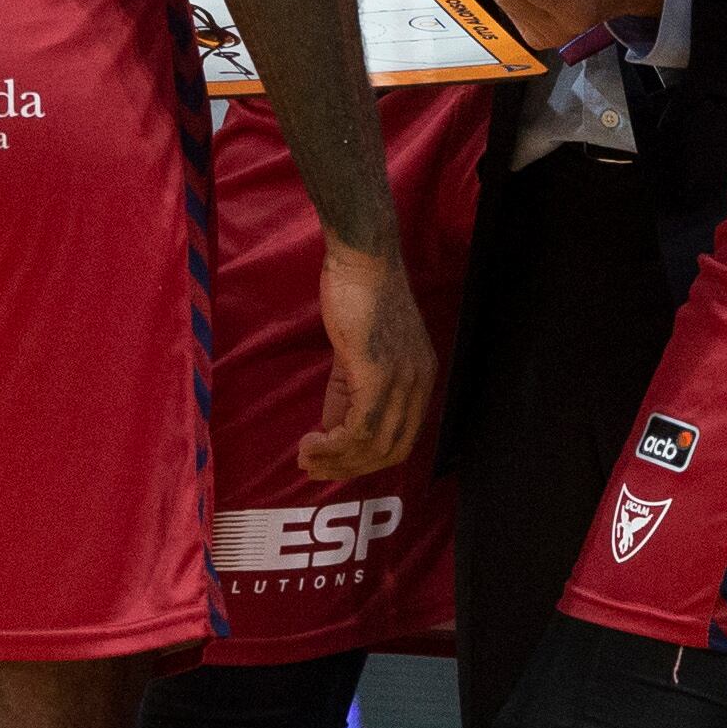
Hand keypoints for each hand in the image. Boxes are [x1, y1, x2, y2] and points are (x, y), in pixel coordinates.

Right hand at [299, 235, 433, 481]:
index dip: (365, 461)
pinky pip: (359, 428)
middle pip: (391, 451)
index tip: (331, 464)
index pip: (401, 440)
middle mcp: (419, 384)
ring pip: (373, 445)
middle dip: (349, 469)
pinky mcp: (377, 374)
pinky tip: (310, 441)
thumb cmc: (359, 295)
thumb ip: (349, 392)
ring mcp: (401, 381)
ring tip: (305, 457)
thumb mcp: (359, 353)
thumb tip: (332, 432)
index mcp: (421, 379)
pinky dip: (332, 444)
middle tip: (312, 468)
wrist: (362, 258)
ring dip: (335, 460)